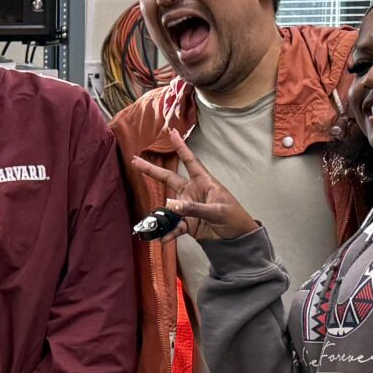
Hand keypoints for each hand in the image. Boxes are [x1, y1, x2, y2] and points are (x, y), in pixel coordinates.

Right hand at [129, 131, 260, 241]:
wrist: (237, 238)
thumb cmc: (234, 217)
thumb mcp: (217, 211)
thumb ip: (194, 208)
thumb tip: (170, 204)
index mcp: (204, 182)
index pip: (190, 161)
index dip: (181, 147)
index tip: (172, 133)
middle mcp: (192, 192)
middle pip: (168, 178)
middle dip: (152, 170)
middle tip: (136, 161)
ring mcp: (187, 207)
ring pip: (167, 208)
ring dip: (159, 216)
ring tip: (152, 225)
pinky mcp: (186, 223)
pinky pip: (173, 226)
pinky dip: (168, 233)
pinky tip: (162, 238)